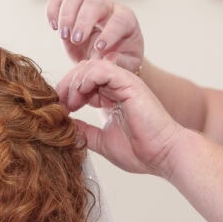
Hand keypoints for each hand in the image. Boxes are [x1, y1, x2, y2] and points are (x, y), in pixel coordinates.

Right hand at [45, 0, 144, 74]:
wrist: (106, 53)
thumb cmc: (120, 56)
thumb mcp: (127, 63)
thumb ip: (120, 61)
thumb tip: (109, 59)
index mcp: (126, 19)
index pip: (119, 20)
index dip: (109, 32)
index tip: (99, 48)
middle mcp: (107, 7)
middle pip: (95, 2)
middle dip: (84, 20)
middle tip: (77, 40)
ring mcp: (87, 5)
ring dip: (67, 15)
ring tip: (64, 36)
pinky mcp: (70, 8)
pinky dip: (52, 10)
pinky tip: (54, 27)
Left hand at [60, 59, 182, 177]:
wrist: (164, 155)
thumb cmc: (141, 152)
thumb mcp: (102, 141)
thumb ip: (85, 132)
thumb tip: (63, 129)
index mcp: (112, 98)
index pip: (83, 83)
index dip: (67, 93)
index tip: (58, 111)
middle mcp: (117, 87)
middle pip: (83, 71)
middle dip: (66, 85)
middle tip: (59, 104)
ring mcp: (124, 83)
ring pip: (90, 66)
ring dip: (74, 81)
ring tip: (70, 101)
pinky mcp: (130, 83)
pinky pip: (103, 69)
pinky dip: (87, 77)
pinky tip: (81, 93)